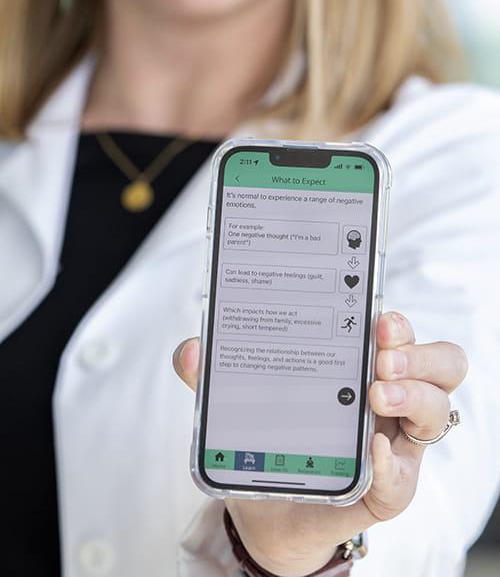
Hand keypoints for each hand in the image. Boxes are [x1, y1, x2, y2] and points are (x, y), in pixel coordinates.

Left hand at [173, 312, 466, 576]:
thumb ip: (215, 376)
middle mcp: (391, 397)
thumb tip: (190, 351)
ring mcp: (397, 443)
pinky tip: (373, 451)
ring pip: (437, 410)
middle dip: (418, 352)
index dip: (398, 321)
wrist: (268, 512)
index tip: (376, 316)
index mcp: (363, 364)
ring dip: (414, 396)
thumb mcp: (243, 402)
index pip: (399, 331)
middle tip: (382, 356)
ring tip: (376, 395)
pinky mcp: (387, 490)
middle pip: (440, 362)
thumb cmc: (271, 441)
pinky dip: (393, 462)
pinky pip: (405, 478)